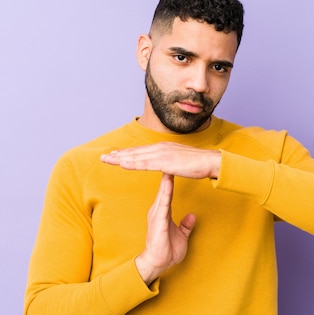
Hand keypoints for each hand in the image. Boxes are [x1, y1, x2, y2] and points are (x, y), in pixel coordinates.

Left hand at [100, 142, 220, 178]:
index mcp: (162, 148)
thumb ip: (169, 162)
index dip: (126, 153)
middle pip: (134, 152)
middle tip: (103, 157)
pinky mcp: (166, 162)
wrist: (210, 162)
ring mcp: (162, 154)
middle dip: (118, 154)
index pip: (140, 151)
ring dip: (120, 158)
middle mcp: (160, 148)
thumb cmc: (197, 164)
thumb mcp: (178, 161)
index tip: (114, 155)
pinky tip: (122, 164)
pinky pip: (145, 164)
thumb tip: (164, 166)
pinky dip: (132, 163)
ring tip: (107, 160)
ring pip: (136, 156)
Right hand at [135, 173, 195, 283]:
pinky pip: (163, 203)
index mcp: (163, 211)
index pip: (168, 189)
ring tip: (168, 162)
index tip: (176, 163)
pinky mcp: (157, 220)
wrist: (157, 263)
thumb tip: (192, 217)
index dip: (171, 176)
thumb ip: (186, 225)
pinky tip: (168, 182)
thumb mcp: (181, 235)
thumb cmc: (167, 250)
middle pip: (163, 186)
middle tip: (169, 154)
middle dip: (165, 171)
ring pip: (162, 191)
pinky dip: (165, 191)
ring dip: (165, 177)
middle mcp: (158, 209)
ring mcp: (157, 213)